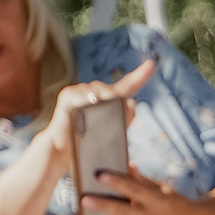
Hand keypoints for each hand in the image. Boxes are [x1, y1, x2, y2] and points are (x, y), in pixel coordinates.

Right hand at [39, 58, 155, 161]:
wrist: (63, 149)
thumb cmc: (88, 142)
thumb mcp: (111, 133)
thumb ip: (125, 119)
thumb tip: (131, 102)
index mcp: (110, 98)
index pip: (128, 85)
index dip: (141, 75)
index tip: (151, 65)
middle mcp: (97, 90)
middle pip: (114, 94)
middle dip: (115, 110)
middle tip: (102, 125)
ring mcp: (82, 89)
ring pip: (100, 96)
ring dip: (98, 110)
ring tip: (89, 123)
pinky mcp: (68, 93)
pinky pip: (83, 98)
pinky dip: (84, 107)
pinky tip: (79, 115)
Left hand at [76, 165, 195, 214]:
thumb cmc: (173, 203)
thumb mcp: (162, 189)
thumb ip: (142, 181)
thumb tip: (127, 164)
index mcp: (156, 200)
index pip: (133, 189)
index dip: (116, 182)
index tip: (99, 175)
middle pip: (121, 211)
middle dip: (101, 206)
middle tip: (83, 200)